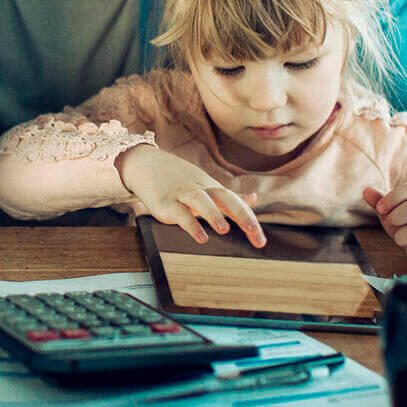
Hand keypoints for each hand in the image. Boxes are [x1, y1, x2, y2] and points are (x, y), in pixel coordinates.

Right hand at [115, 146, 263, 246]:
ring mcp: (182, 195)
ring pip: (201, 201)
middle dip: (242, 215)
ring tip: (224, 229)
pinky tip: (200, 236)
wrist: (146, 164)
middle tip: (255, 234)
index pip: (236, 202)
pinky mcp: (166, 202)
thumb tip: (254, 199)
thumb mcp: (207, 186)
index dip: (250, 220)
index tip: (260, 241)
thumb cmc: (179, 178)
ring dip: (213, 214)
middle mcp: (201, 190)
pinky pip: (179, 212)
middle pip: (225, 199)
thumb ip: (230, 196)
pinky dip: (190, 224)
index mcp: (212, 188)